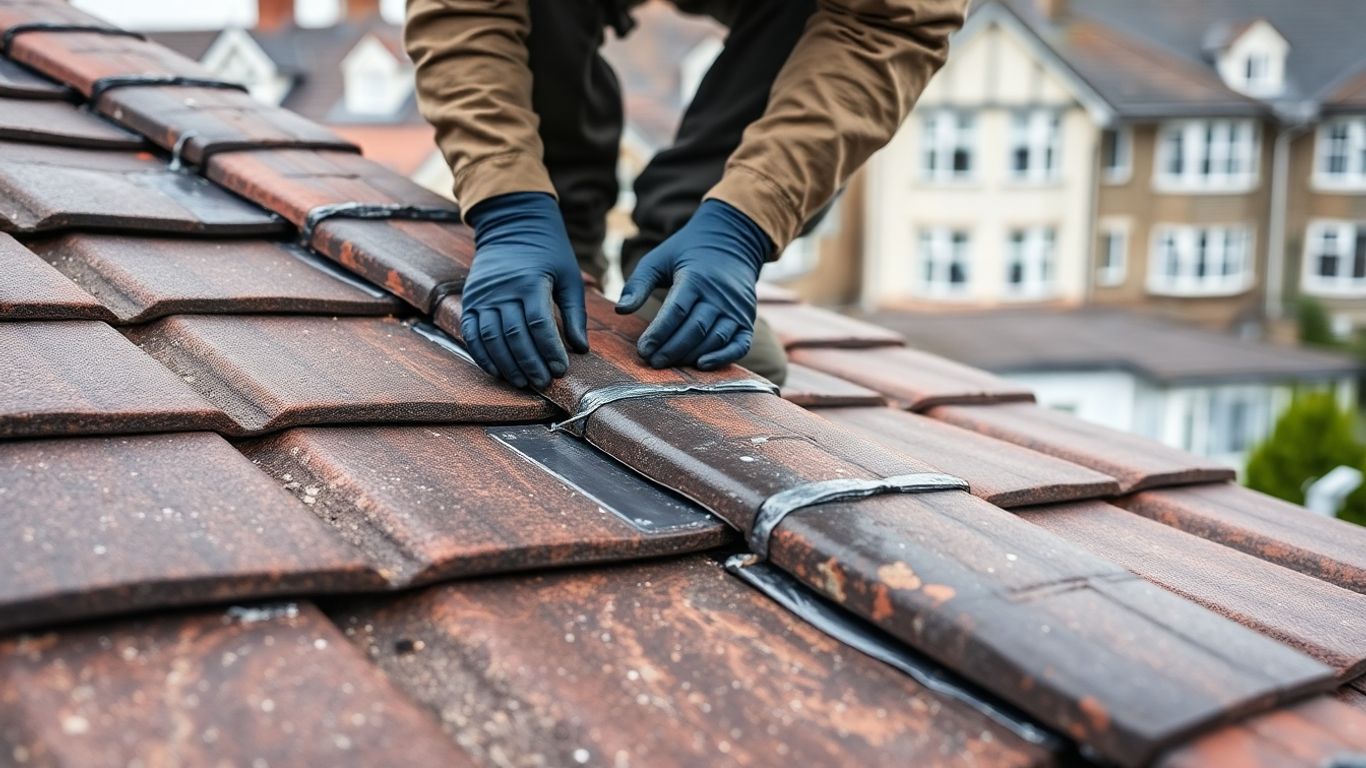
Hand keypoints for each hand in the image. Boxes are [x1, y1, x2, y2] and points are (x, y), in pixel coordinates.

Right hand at [461, 192, 588, 388]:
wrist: (512, 224)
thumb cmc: (548, 252)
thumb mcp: (569, 276)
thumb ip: (575, 313)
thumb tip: (581, 349)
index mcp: (531, 281)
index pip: (539, 324)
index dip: (550, 350)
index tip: (561, 369)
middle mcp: (503, 289)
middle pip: (514, 335)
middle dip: (530, 363)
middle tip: (543, 382)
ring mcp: (483, 295)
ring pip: (491, 338)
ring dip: (507, 364)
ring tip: (523, 382)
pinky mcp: (470, 300)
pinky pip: (472, 333)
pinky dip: (482, 355)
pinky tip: (497, 370)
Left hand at [615, 199, 770, 369]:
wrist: (732, 241)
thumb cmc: (687, 253)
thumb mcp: (658, 260)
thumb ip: (638, 284)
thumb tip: (620, 311)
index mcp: (695, 278)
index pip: (677, 310)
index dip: (659, 333)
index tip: (643, 350)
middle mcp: (719, 295)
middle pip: (695, 329)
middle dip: (671, 349)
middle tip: (652, 362)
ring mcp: (736, 308)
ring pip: (715, 339)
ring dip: (691, 356)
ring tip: (669, 364)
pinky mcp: (747, 320)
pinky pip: (741, 345)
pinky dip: (724, 358)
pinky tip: (702, 366)